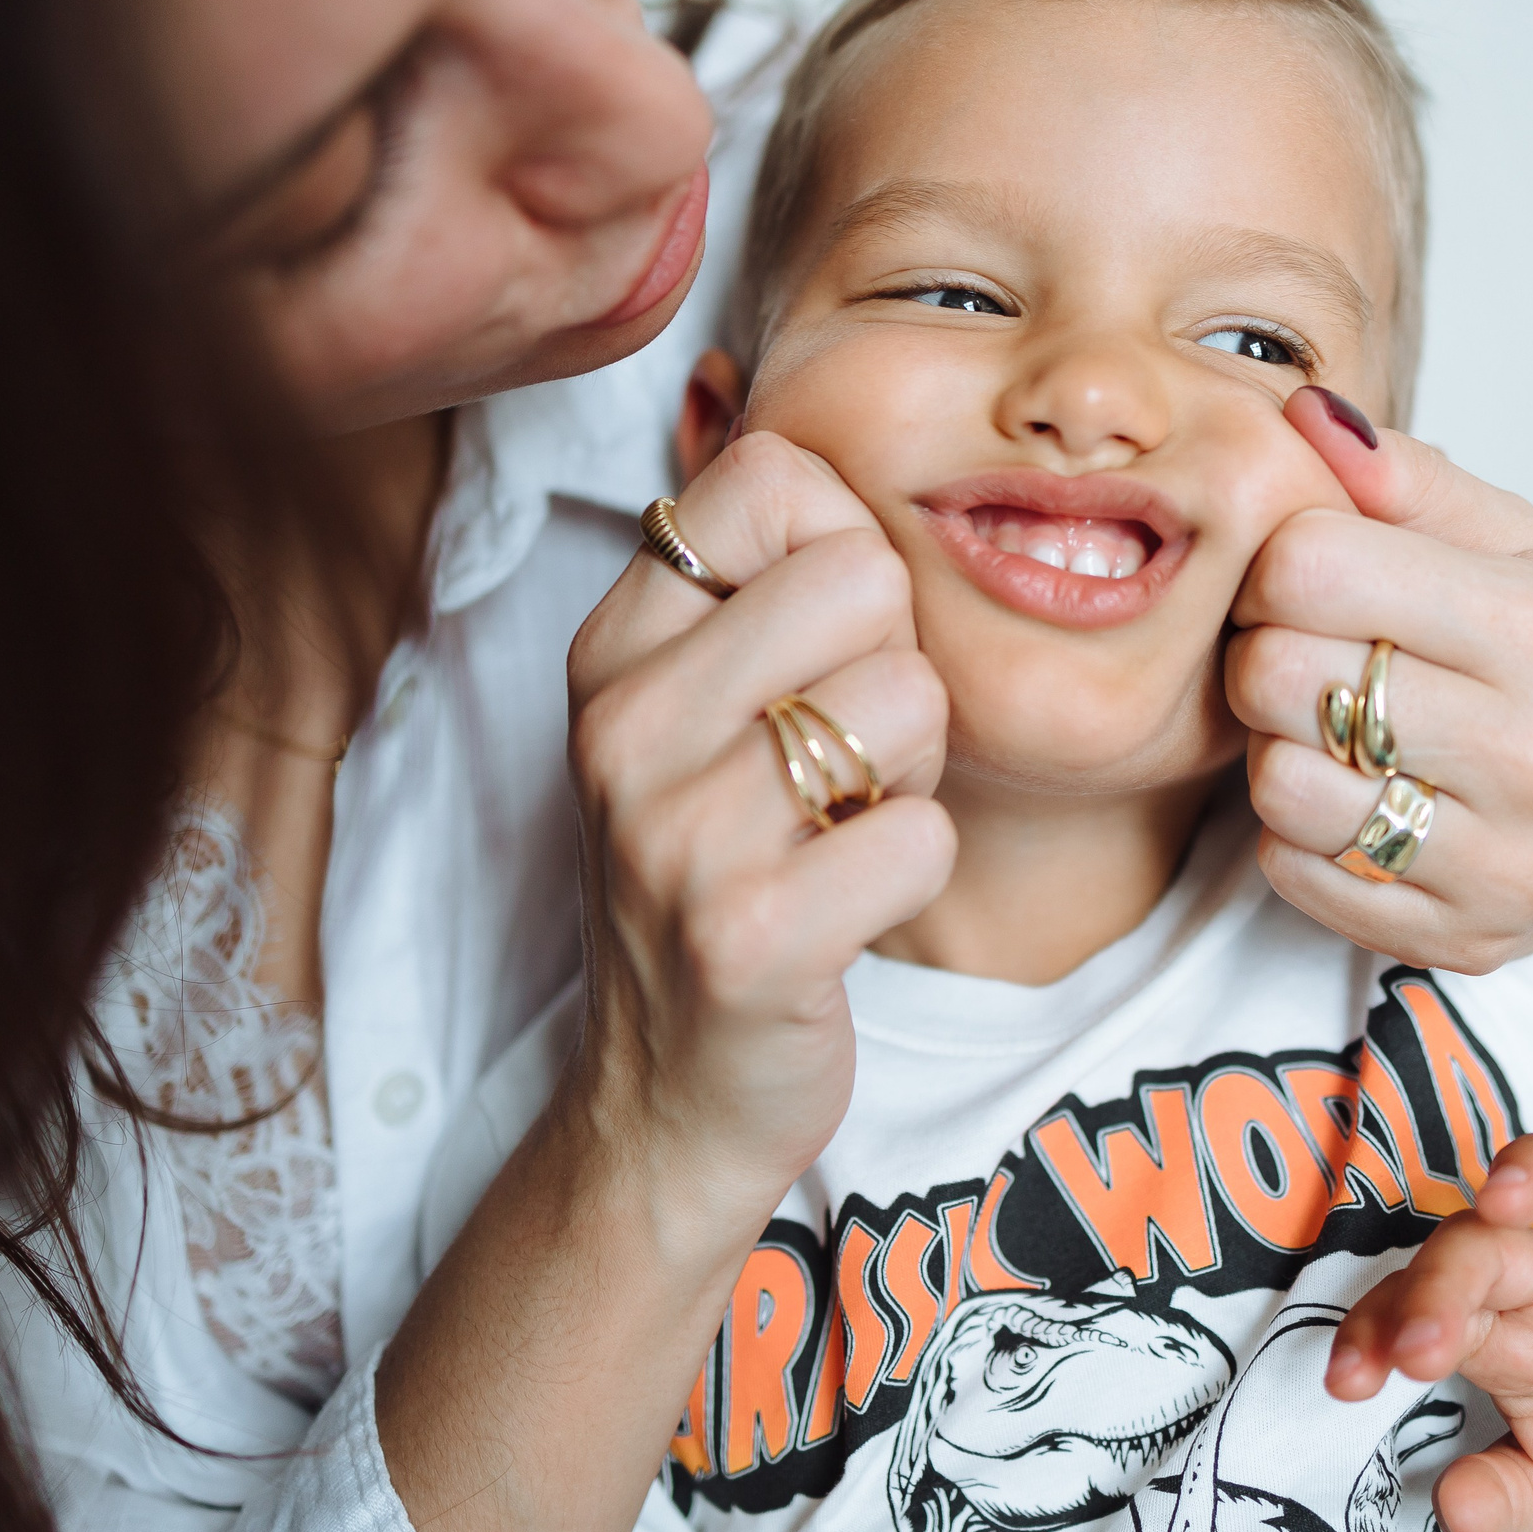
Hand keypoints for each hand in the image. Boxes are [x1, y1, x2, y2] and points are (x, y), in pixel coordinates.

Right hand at [383, 430, 953, 1531]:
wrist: (670, 1093)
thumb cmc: (721, 873)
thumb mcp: (694, 713)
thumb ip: (755, 583)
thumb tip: (820, 439)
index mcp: (613, 646)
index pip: (771, 480)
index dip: (843, 551)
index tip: (813, 649)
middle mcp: (623, 724)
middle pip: (865, 576)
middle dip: (897, 672)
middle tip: (836, 764)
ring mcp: (674, 832)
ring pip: (908, 699)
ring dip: (910, 777)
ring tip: (835, 832)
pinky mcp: (745, 936)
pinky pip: (919, 835)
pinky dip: (914, 870)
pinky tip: (847, 905)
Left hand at [1225, 388, 1532, 996]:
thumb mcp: (1518, 548)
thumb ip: (1406, 478)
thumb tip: (1302, 413)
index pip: (1313, 566)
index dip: (1278, 561)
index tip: (1304, 576)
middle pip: (1278, 675)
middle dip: (1263, 652)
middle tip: (1303, 652)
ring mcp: (1503, 861)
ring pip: (1280, 784)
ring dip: (1278, 749)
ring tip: (1330, 728)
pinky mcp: (1459, 939)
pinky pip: (1296, 872)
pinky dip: (1298, 833)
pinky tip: (1352, 799)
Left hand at [1327, 1132, 1532, 1531]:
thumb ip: (1504, 1499)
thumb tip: (1452, 1511)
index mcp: (1498, 1325)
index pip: (1412, 1302)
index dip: (1371, 1330)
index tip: (1345, 1382)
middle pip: (1476, 1242)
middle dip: (1436, 1285)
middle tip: (1415, 1349)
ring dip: (1532, 1168)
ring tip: (1501, 1198)